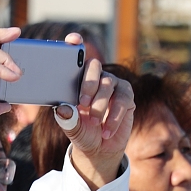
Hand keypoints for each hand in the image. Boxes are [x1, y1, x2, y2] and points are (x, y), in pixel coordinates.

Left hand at [63, 44, 134, 190]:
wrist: (100, 149)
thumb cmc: (83, 133)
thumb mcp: (72, 128)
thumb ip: (68, 119)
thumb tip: (63, 109)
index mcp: (77, 79)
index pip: (76, 56)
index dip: (75, 45)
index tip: (73, 40)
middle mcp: (96, 77)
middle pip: (94, 66)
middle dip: (88, 83)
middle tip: (82, 103)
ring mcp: (113, 85)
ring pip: (108, 84)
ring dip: (100, 105)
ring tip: (93, 122)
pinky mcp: (127, 96)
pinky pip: (123, 101)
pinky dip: (113, 117)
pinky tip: (106, 131)